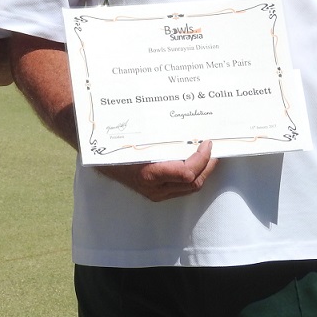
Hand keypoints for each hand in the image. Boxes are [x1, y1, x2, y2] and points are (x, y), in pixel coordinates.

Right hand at [95, 140, 217, 201]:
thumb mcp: (138, 137)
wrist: (102, 161)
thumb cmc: (119, 146)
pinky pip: (183, 188)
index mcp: (149, 174)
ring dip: (203, 171)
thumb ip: (160, 135)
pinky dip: (194, 176)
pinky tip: (196, 162)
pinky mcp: (158, 194)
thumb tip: (184, 122)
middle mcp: (155, 188)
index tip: (207, 143)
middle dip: (208, 165)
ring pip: (190, 188)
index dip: (201, 159)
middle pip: (193, 183)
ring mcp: (157, 193)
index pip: (187, 173)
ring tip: (209, 155)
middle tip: (214, 149)